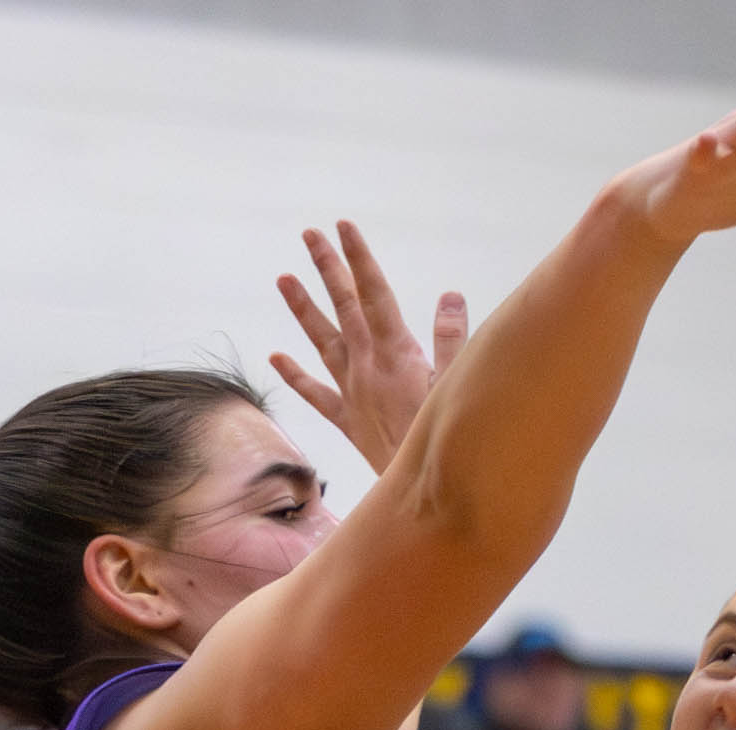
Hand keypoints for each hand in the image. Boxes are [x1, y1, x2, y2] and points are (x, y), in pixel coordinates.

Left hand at [271, 222, 467, 474]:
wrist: (425, 495)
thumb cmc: (448, 439)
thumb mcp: (459, 387)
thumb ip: (453, 340)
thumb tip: (450, 297)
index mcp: (397, 353)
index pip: (374, 293)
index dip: (358, 258)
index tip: (343, 227)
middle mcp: (368, 367)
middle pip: (344, 307)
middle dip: (328, 268)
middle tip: (310, 235)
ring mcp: (354, 393)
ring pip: (323, 342)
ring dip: (303, 309)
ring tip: (284, 279)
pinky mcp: (348, 421)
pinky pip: (316, 394)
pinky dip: (295, 374)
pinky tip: (276, 357)